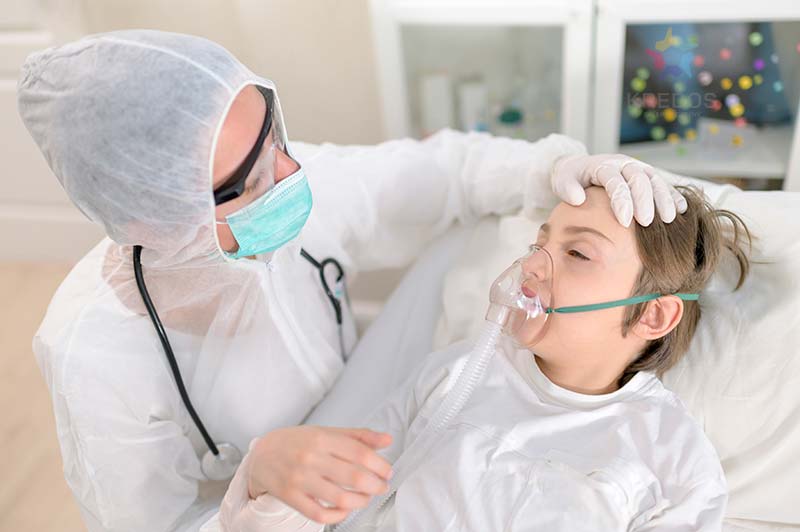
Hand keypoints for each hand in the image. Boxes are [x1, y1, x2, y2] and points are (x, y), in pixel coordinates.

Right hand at [247, 426, 392, 523]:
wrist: (261, 454)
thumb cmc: (297, 443)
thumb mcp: (327, 432)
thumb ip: (358, 436)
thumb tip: (387, 439)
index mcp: (322, 438)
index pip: (360, 453)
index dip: (380, 465)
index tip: (387, 471)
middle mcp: (311, 457)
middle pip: (354, 476)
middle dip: (375, 485)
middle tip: (382, 487)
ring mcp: (299, 479)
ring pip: (340, 498)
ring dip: (361, 501)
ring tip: (366, 498)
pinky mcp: (290, 496)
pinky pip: (319, 514)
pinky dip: (338, 515)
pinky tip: (345, 509)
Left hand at [551, 154, 687, 226]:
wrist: (580, 168)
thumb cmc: (571, 178)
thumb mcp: (563, 181)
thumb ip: (568, 189)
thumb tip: (578, 199)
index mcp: (603, 166)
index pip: (614, 181)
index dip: (621, 200)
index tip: (624, 220)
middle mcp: (623, 164)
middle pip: (639, 179)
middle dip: (644, 201)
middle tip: (647, 223)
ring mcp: (638, 168)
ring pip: (655, 180)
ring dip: (664, 198)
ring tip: (670, 219)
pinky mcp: (647, 175)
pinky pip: (663, 183)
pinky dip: (673, 195)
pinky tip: (681, 209)